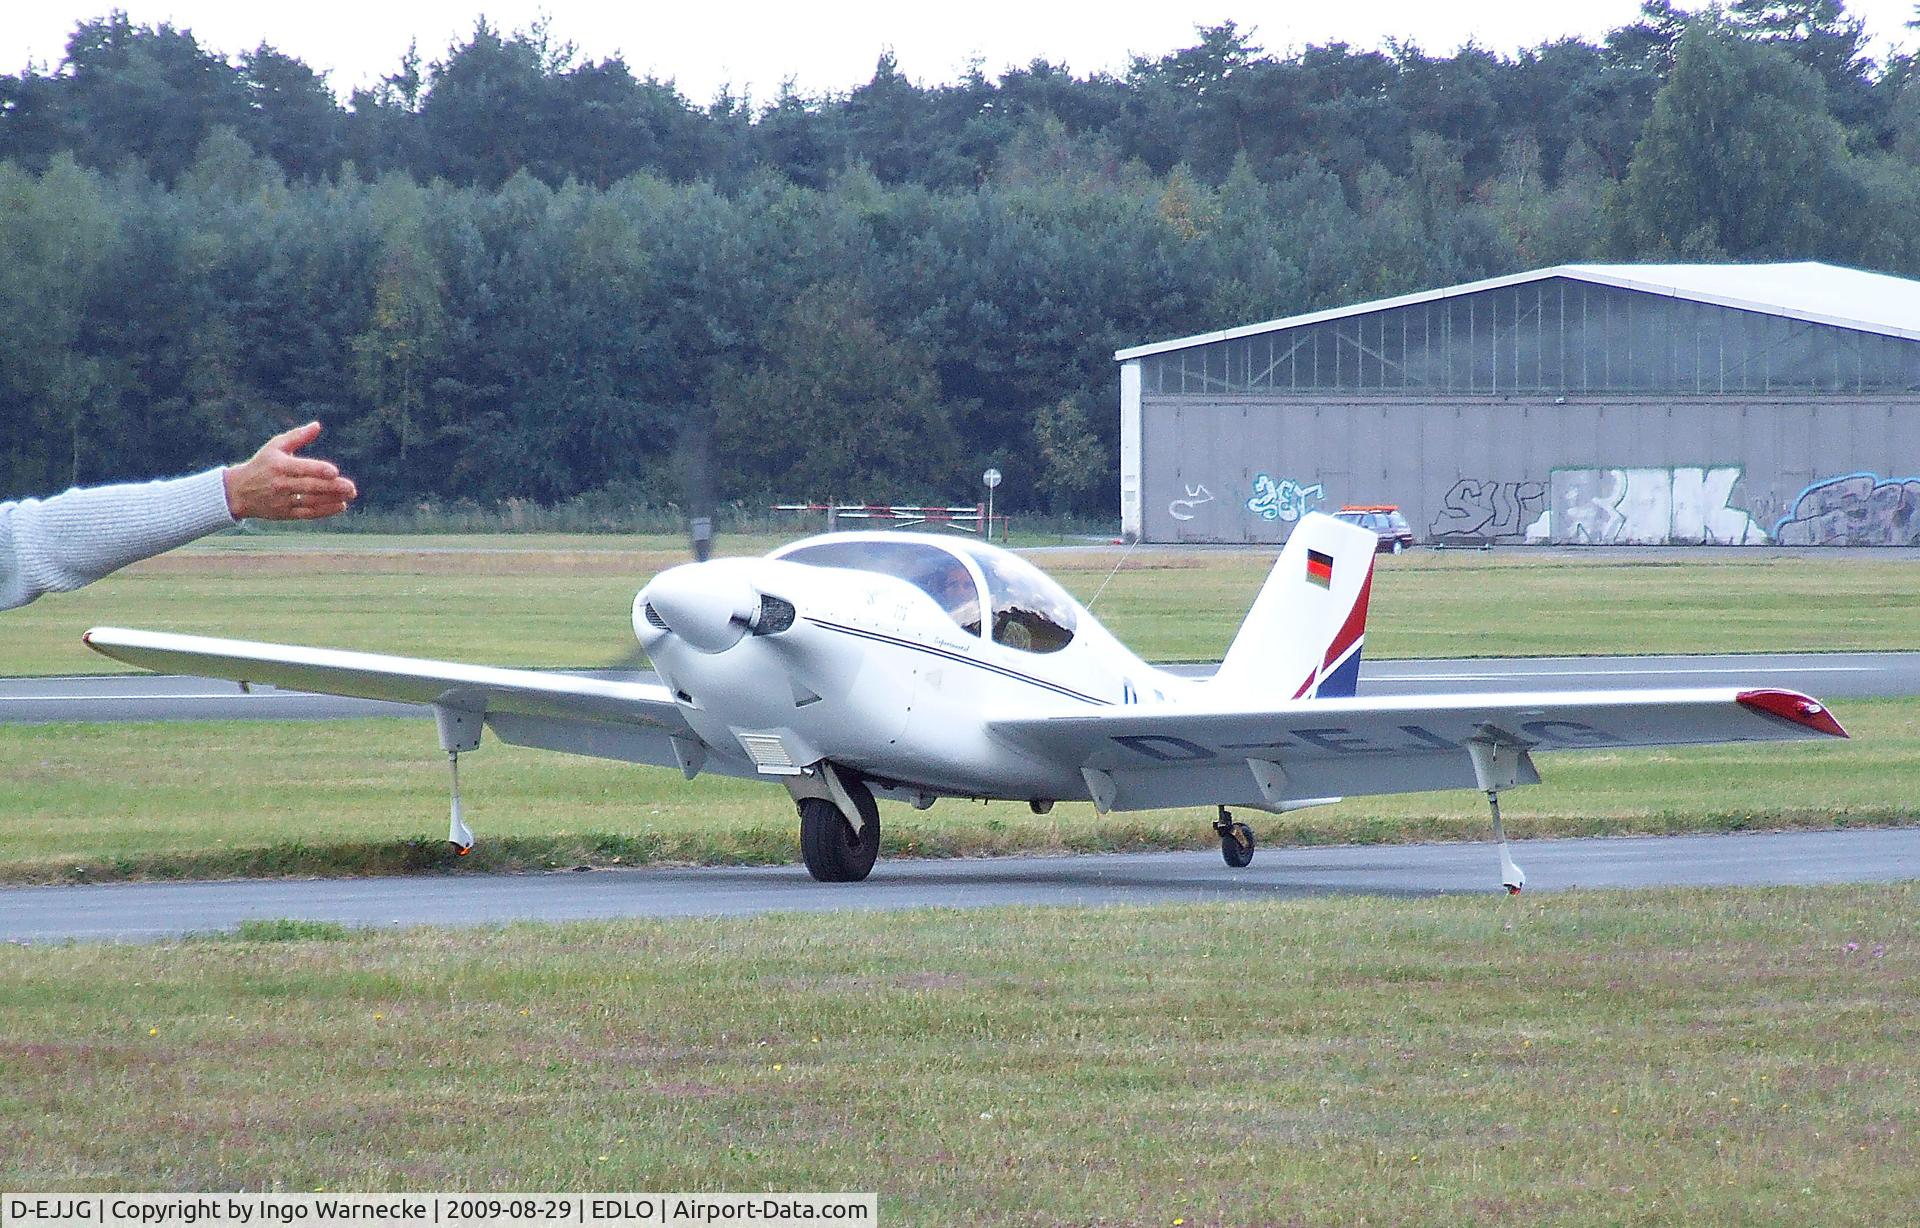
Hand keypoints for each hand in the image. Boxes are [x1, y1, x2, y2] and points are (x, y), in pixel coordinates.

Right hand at [223, 421, 357, 520]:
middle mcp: (280, 484)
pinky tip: (340, 505)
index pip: (301, 468)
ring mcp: (282, 501)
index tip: (334, 472)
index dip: (318, 470)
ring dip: (332, 499)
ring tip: (349, 495)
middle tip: (351, 488)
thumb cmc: (262, 464)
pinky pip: (307, 514)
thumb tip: (317, 426)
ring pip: (311, 501)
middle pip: (310, 487)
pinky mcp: (284, 514)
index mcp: (279, 466)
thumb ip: (297, 437)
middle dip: (332, 488)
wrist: (238, 491)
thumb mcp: (275, 446)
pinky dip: (324, 511)